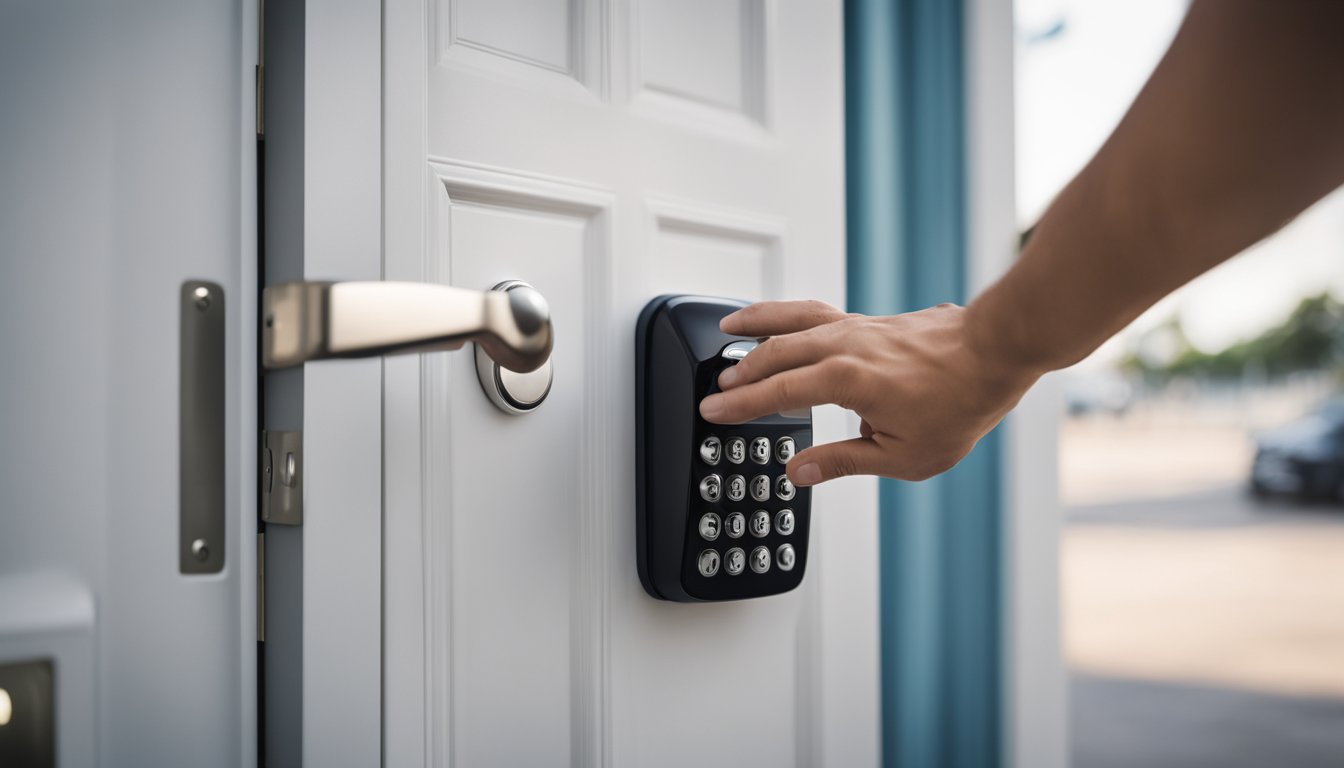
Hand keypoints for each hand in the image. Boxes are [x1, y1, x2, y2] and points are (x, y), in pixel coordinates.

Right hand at [698, 300, 1040, 486]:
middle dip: (741, 371)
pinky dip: (788, 313)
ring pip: (792, 321)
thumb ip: (843, 462)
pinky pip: (815, 312)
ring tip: (729, 327)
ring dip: (756, 326)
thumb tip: (799, 471)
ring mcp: (856, 327)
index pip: (778, 391)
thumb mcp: (902, 455)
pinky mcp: (869, 321)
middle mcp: (845, 346)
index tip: (713, 410)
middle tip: (715, 385)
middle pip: (777, 353)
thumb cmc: (959, 401)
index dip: (741, 404)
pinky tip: (783, 320)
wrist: (995, 351)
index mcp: (847, 380)